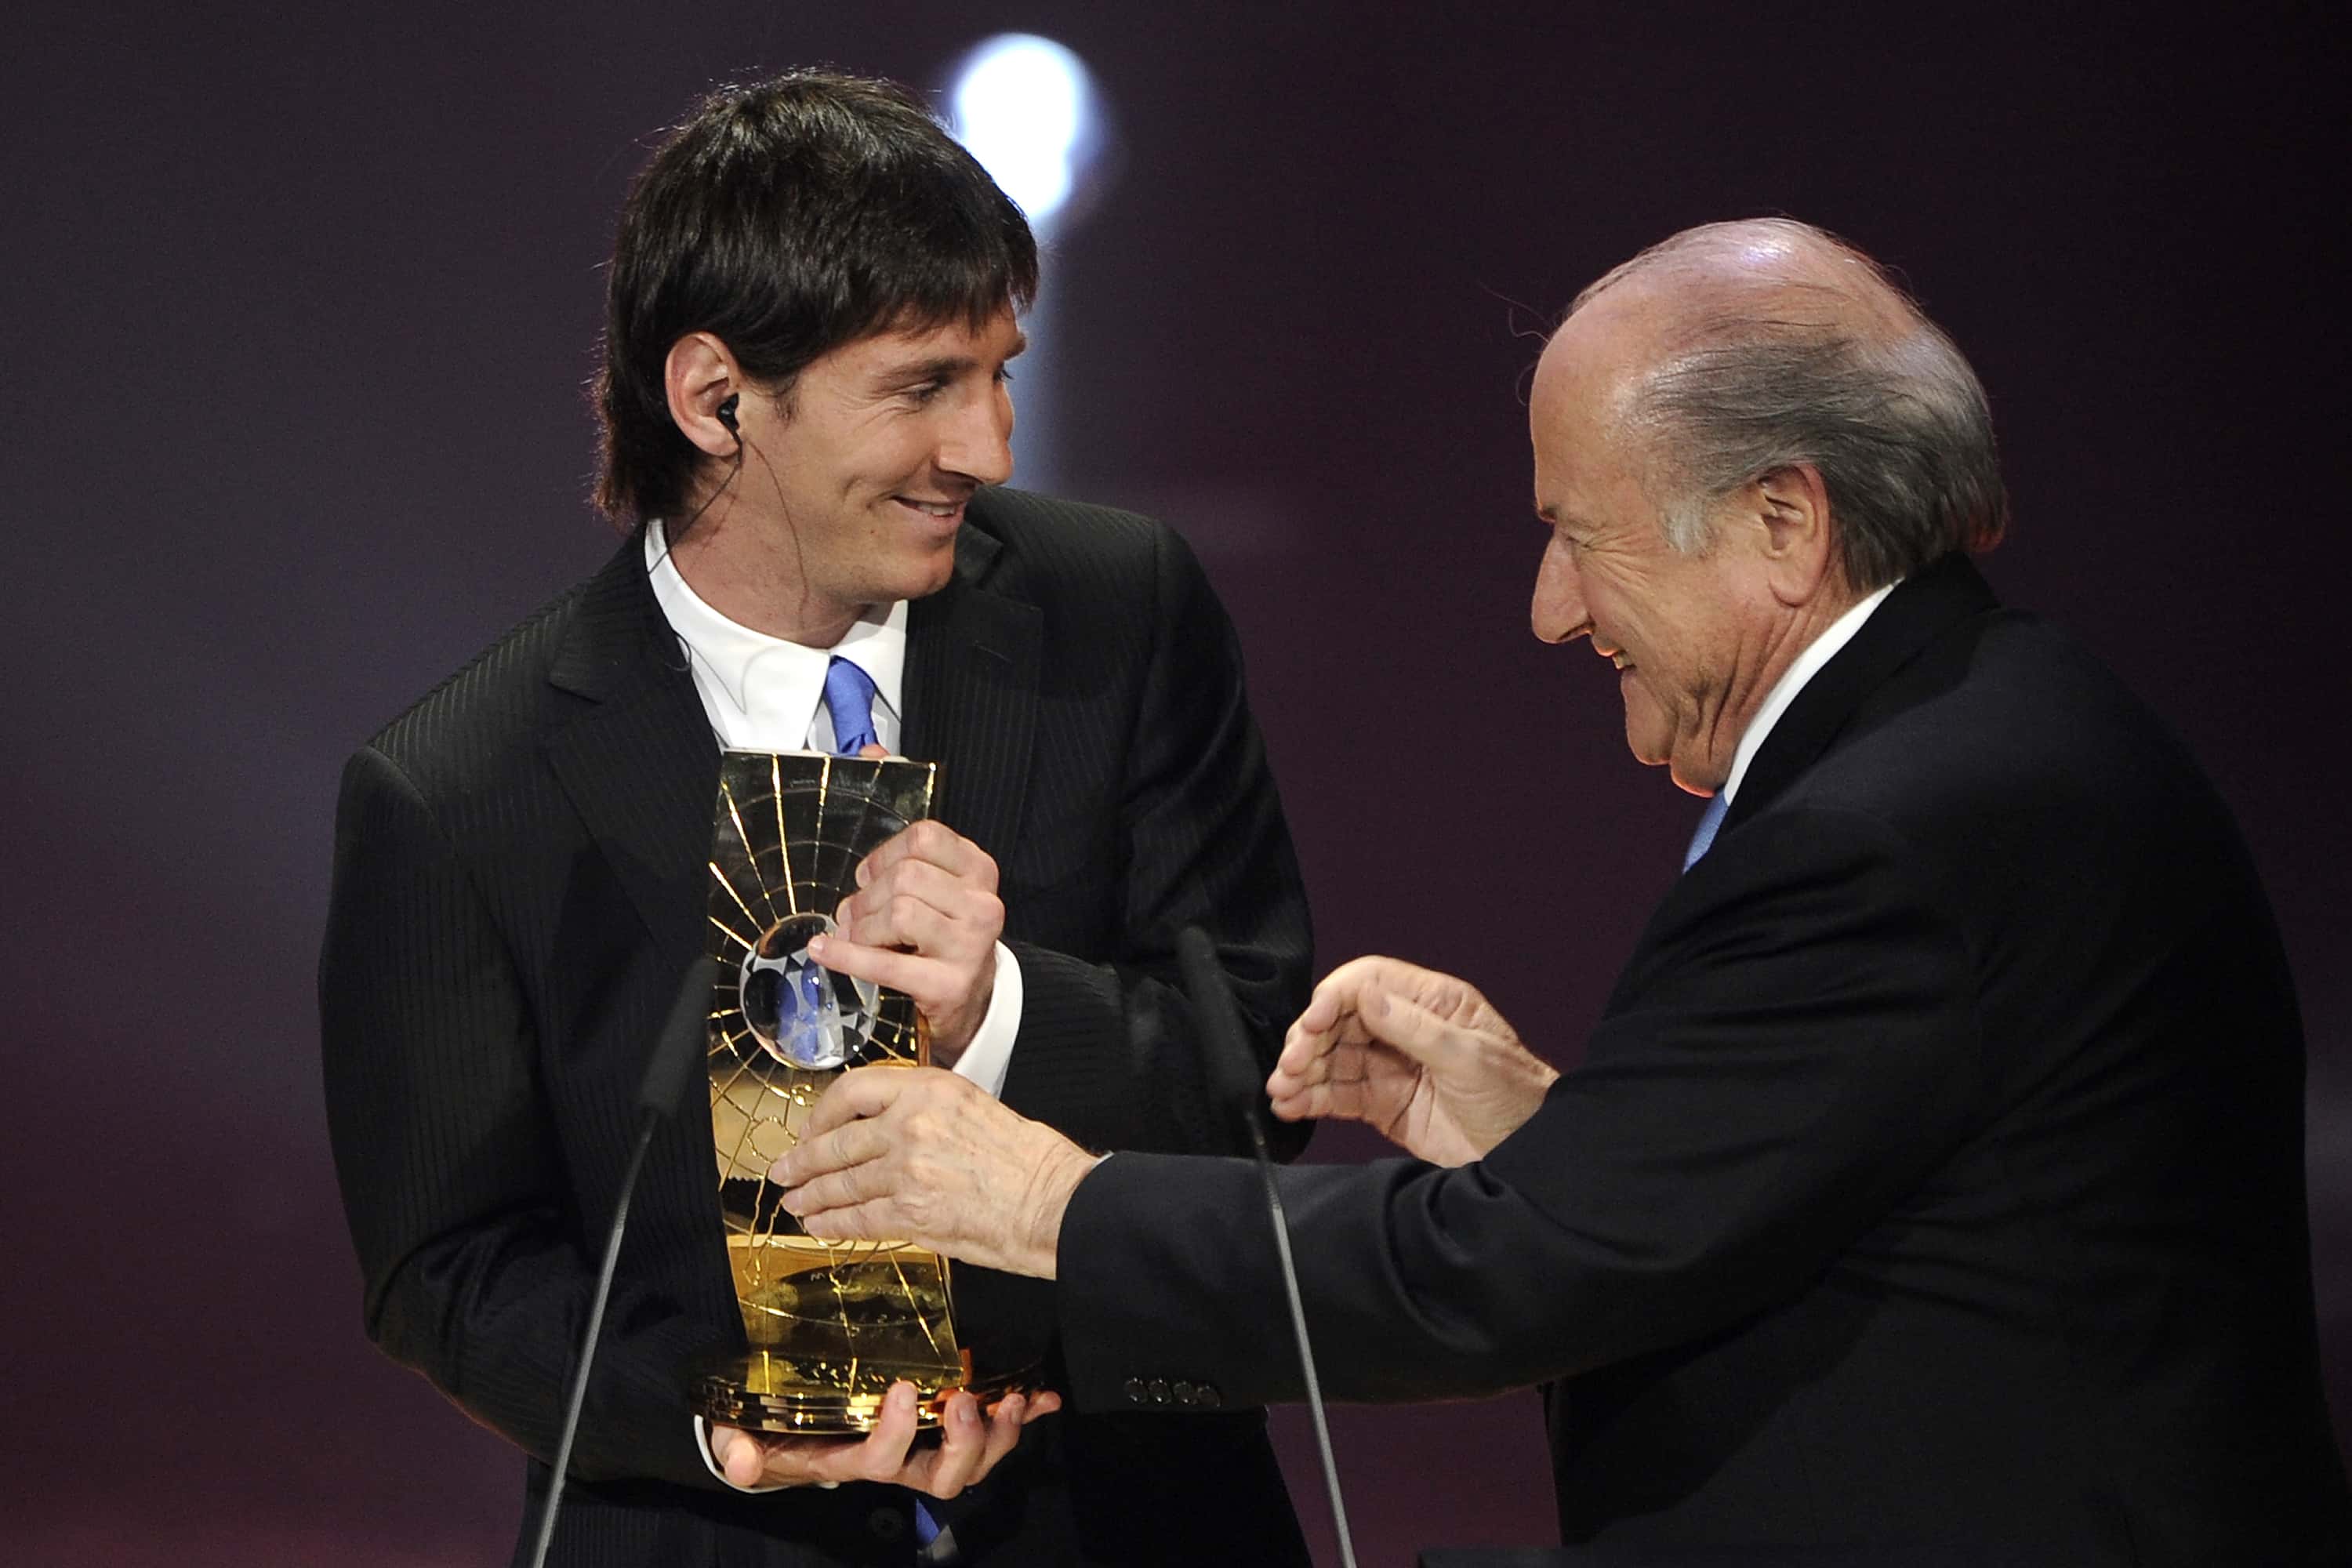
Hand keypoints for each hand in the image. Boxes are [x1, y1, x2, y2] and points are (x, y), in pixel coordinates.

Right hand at [707, 1380, 1058, 1493]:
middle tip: (968, 1399)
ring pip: (974, 1462)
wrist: (791, 1439)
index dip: (899, 1435)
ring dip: (1001, 1434)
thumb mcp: (748, 1438)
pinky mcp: (947, 1430)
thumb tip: (738, 1461)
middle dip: (965, 1443)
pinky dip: (1021, 1418)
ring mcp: (927, 1451)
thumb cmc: (775, 1434)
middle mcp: (899, 1464)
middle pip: (944, 1475)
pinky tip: (1044, 1399)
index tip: (908, 1390)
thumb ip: (741, 1448)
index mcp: (853, 1461)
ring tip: (1014, 1400)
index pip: (881, 1462)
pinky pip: (992, 1433)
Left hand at [774, 1066, 1098, 1277]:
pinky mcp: (911, 1213)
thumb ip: (923, 1109)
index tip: (811, 1129)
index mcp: (929, 1088)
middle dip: (803, 1161)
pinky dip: (832, 1224)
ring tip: (795, 1202)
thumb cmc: (1024, 1157)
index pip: (853, 1090)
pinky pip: (857, 1218)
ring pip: (842, 1183)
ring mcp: (908, 1170)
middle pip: (837, 1142)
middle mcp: (911, 1124)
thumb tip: (879, 1129)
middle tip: (785, 1170)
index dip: (821, 1113)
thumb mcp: (972, 1105)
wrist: (1052, 1200)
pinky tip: (819, 1225)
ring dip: (812, 1195)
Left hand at [812, 818, 1002, 1064]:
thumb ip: (900, 878)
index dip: (885, 855)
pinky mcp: (949, 985)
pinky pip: (884, 964)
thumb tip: (853, 896)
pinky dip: (845, 955)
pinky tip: (822, 950)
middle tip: (856, 917)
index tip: (870, 877)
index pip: (925, 839)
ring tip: (857, 938)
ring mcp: (969, 946)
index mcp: (979, 871)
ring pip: (899, 912)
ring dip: (862, 928)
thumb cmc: (944, 936)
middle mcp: (982, 905)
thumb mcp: (939, 895)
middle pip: (906, 876)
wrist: (972, 999)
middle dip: (868, 897)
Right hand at [1267, 956, 1557, 1164]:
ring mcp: (1392, 1068)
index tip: (1313, 1024)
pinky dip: (1312, 1099)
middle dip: (1311, 1039)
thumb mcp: (1470, 1059)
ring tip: (1281, 1091)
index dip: (1334, 998)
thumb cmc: (1517, 1099)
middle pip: (1342, 1020)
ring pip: (1335, 1059)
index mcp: (1433, 1003)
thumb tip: (1364, 994)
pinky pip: (1340, 1095)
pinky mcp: (1384, 1105)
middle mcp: (1407, 1029)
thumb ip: (1414, 1028)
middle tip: (1293, 1064)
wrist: (1530, 1158)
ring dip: (1304, 1072)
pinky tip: (1289, 1105)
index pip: (1369, 983)